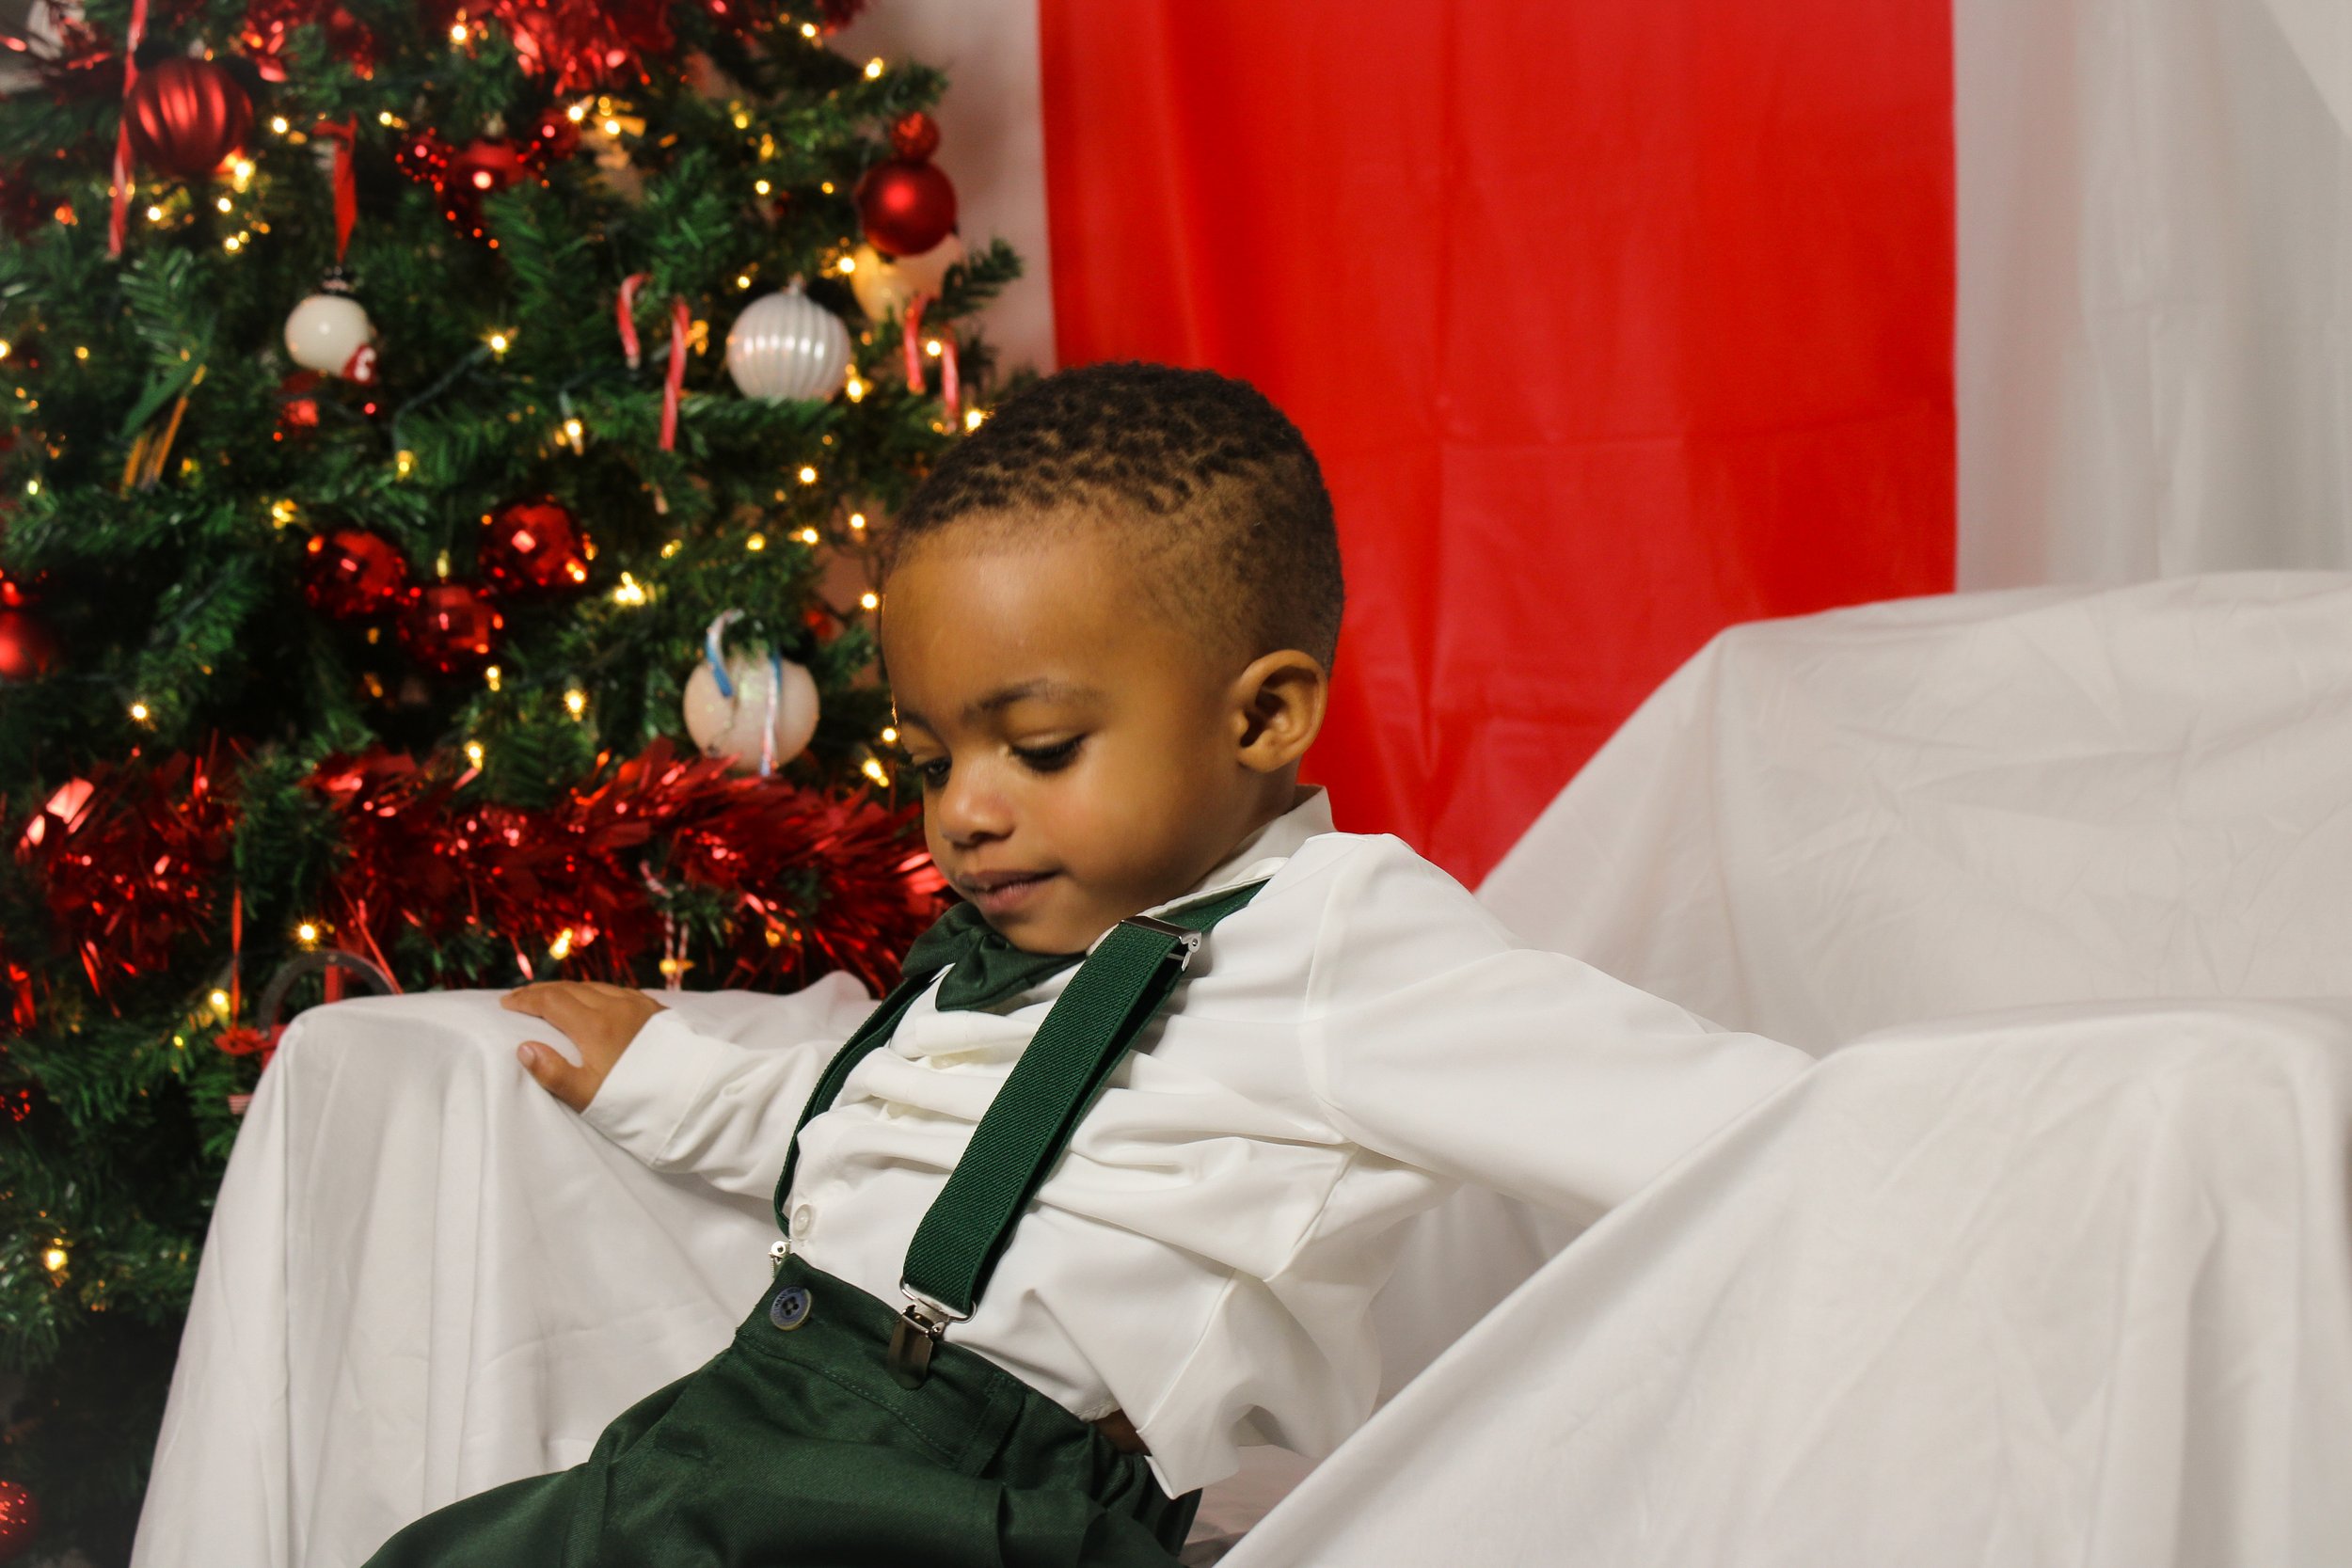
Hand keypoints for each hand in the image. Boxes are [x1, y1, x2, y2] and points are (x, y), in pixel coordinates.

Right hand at [503, 981, 665, 1111]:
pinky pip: (617, 991)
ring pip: (594, 987)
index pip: (551, 1002)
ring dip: (568, 989)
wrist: (691, 1096)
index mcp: (595, 1026)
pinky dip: (595, 991)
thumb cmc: (637, 1101)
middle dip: (541, 991)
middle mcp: (616, 1007)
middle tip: (520, 997)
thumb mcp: (589, 1095)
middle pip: (570, 989)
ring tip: (550, 996)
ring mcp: (638, 1005)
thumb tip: (523, 1048)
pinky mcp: (655, 1010)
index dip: (525, 1000)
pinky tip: (592, 998)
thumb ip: (553, 1073)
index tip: (506, 1004)